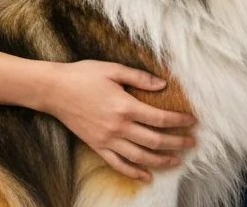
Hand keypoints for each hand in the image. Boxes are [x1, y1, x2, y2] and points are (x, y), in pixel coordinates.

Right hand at [39, 60, 197, 180]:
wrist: (53, 90)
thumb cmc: (83, 76)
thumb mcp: (113, 70)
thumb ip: (139, 78)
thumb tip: (163, 84)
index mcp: (125, 107)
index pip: (160, 119)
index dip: (179, 122)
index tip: (192, 122)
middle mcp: (118, 127)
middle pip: (154, 141)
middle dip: (176, 143)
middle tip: (192, 143)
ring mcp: (107, 140)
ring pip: (139, 157)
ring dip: (160, 161)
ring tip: (177, 161)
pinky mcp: (96, 146)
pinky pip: (118, 164)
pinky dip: (133, 172)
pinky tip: (146, 176)